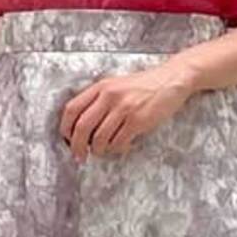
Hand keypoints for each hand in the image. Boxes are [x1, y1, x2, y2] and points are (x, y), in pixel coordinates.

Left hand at [59, 58, 194, 160]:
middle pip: (82, 127)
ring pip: (100, 138)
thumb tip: (81, 127)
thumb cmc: (143, 86)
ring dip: (98, 150)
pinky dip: (116, 149)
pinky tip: (121, 145)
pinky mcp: (138, 120)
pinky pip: (118, 142)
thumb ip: (99, 100)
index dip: (65, 128)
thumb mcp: (116, 85)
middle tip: (79, 156)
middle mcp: (109, 96)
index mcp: (101, 87)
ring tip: (102, 151)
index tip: (67, 140)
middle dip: (77, 146)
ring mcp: (124, 108)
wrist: (171, 80)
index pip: (72, 109)